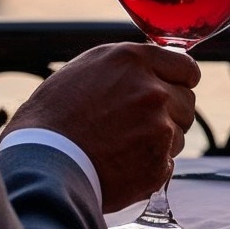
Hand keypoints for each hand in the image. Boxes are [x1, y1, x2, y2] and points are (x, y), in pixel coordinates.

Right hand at [8, 41, 199, 211]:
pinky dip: (150, 167)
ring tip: (122, 145)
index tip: (174, 89)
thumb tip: (156, 69)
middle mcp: (152, 91)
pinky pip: (167, 164)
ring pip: (179, 135)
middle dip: (170, 112)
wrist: (42, 160)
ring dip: (160, 141)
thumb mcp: (88, 68)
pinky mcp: (158, 165)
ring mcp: (158, 129)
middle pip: (187, 102)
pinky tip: (121, 165)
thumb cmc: (54, 114)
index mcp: (133, 61)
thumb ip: (129, 66)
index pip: (187, 68)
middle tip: (137, 124)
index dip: (180, 80)